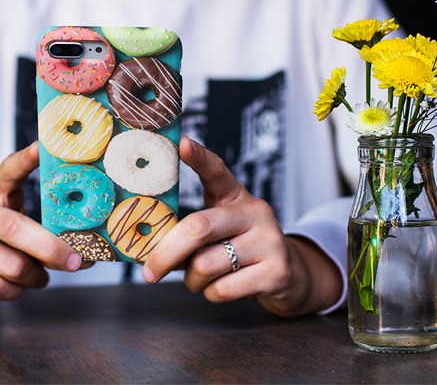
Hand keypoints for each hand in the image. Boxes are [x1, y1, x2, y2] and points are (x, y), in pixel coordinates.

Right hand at [0, 142, 82, 311]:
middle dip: (49, 248)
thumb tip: (88, 251)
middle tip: (74, 260)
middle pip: (13, 227)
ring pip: (11, 265)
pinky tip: (15, 286)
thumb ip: (46, 232)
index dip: (24, 160)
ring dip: (34, 276)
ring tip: (38, 276)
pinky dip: (16, 292)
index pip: (7, 170)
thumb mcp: (19, 227)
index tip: (42, 148)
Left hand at [142, 137, 341, 315]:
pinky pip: (223, 289)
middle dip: (166, 253)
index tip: (182, 143)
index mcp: (235, 196)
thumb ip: (189, 234)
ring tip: (199, 278)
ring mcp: (269, 240)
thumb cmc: (238, 249)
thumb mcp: (218, 231)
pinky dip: (211, 294)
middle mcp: (254, 212)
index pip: (216, 171)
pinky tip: (220, 287)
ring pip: (206, 265)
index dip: (199, 157)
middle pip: (198, 227)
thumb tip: (148, 248)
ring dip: (192, 280)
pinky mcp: (276, 271)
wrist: (288, 275)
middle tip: (149, 272)